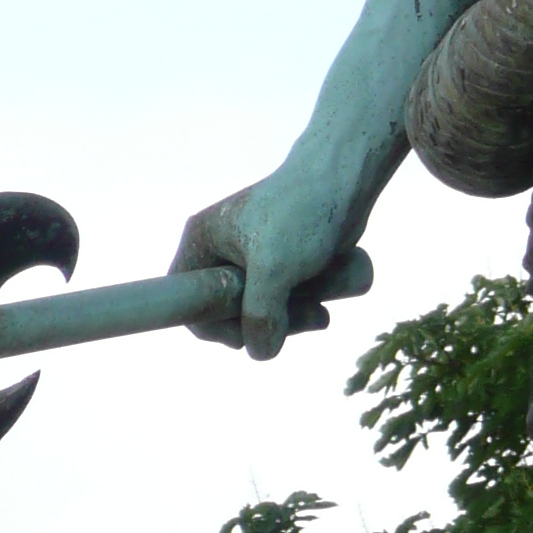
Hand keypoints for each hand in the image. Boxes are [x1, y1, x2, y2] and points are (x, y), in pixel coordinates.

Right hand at [172, 158, 368, 361]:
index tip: (248, 333)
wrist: (345, 179)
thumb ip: (261, 314)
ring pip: (260, 310)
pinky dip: (301, 308)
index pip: (187, 304)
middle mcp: (221, 251)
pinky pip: (283, 300)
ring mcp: (252, 258)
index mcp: (202, 243)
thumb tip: (260, 352)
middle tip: (295, 323)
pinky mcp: (282, 261)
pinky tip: (323, 306)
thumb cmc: (302, 213)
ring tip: (320, 314)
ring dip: (288, 320)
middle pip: (227, 314)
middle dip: (262, 325)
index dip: (213, 327)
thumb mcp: (274, 268)